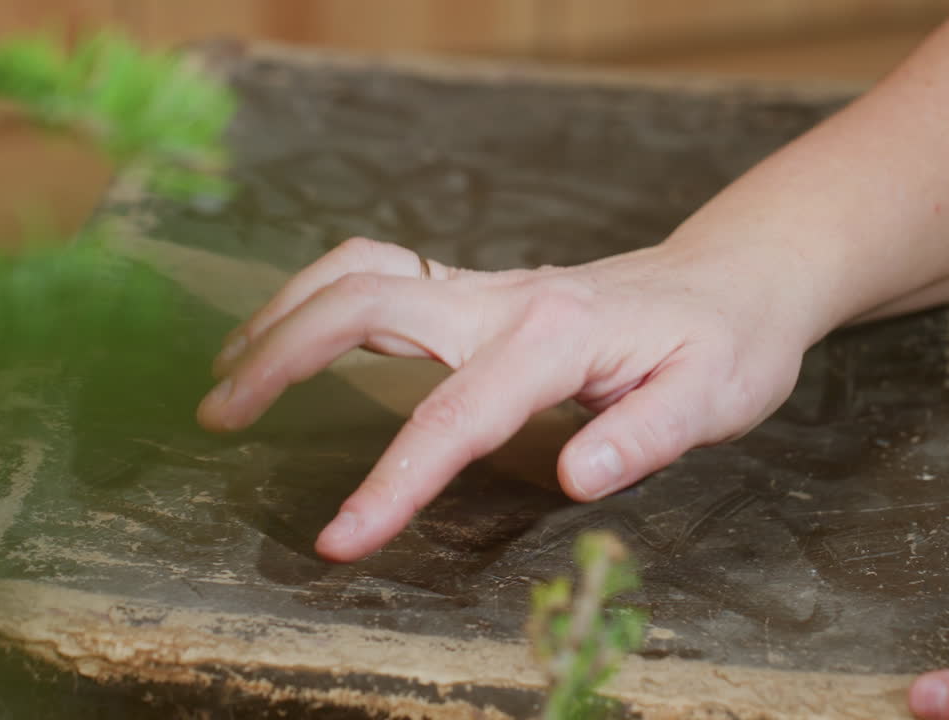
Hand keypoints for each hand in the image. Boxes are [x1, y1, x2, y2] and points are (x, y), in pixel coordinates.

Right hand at [197, 237, 816, 560]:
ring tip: (225, 370)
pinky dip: (314, 297)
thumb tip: (577, 479)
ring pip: (356, 271)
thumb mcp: (714, 396)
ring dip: (281, 313)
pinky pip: (376, 271)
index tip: (338, 541)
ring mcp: (481, 285)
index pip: (451, 416)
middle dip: (279, 357)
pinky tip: (290, 333)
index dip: (390, 483)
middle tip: (218, 416)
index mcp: (552, 336)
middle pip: (363, 302)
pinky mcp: (472, 288)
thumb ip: (646, 434)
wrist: (729, 279)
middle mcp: (500, 298)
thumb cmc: (724, 345)